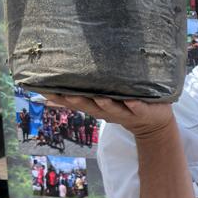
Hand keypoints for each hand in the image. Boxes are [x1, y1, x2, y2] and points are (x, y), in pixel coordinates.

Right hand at [46, 94, 173, 139]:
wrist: (152, 123)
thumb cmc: (123, 104)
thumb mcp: (102, 97)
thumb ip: (88, 88)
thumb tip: (67, 73)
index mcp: (96, 107)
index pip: (75, 103)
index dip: (60, 99)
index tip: (45, 90)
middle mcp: (108, 111)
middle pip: (91, 107)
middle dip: (80, 102)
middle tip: (69, 95)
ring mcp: (126, 112)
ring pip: (113, 109)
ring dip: (106, 104)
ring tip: (100, 97)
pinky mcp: (143, 112)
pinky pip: (138, 109)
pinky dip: (134, 106)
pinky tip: (131, 101)